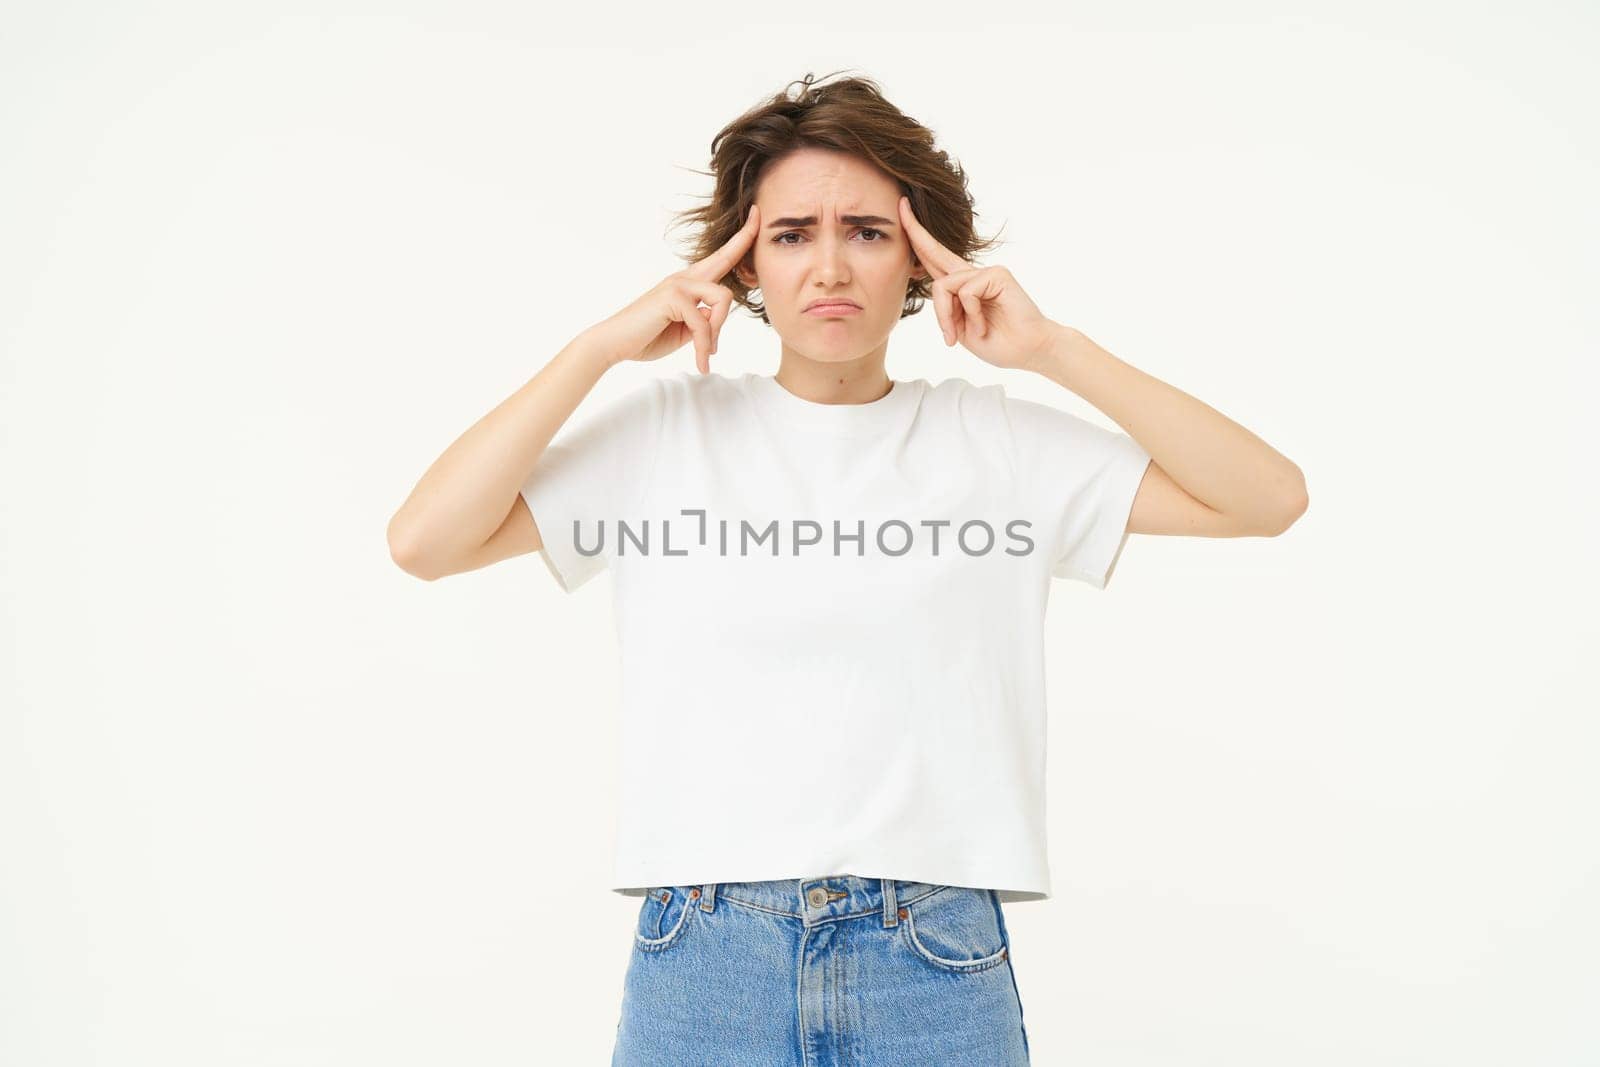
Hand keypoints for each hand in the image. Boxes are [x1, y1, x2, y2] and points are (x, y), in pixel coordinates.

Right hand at [589, 204, 762, 373]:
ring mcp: (678, 284)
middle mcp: (684, 278)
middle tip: (758, 213)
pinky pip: (704, 323)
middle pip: (725, 258)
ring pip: (723, 298)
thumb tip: (715, 318)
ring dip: (718, 331)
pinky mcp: (672, 297)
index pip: (719, 258)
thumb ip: (703, 321)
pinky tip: (700, 362)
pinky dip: (705, 347)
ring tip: (706, 353)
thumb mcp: (685, 331)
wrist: (615, 344)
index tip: (755, 215)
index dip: (739, 239)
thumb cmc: (647, 337)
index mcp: (688, 283)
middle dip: (745, 237)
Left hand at [898, 195, 1058, 371]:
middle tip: (901, 205)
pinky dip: (970, 314)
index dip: (917, 240)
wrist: (1028, 349)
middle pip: (935, 251)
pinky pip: (964, 292)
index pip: (934, 260)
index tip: (903, 215)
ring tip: (962, 334)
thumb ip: (946, 308)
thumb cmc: (998, 342)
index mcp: (962, 286)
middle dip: (915, 230)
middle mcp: (972, 273)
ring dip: (946, 316)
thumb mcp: (960, 328)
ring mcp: (986, 271)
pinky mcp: (997, 274)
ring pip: (943, 285)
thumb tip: (937, 287)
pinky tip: (983, 325)